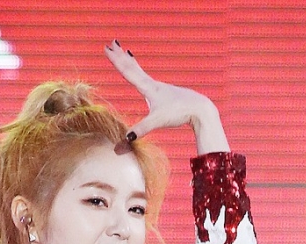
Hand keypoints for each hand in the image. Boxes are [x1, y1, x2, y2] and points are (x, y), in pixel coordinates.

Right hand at [104, 40, 228, 153]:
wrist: (199, 108)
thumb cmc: (179, 112)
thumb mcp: (158, 121)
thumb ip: (141, 129)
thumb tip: (126, 138)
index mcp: (149, 88)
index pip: (129, 72)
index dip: (117, 61)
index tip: (106, 48)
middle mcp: (153, 85)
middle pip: (133, 67)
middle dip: (121, 56)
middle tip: (112, 43)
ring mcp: (160, 88)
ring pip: (141, 72)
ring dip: (131, 63)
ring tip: (125, 53)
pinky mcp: (166, 93)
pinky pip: (149, 80)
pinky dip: (142, 74)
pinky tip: (144, 79)